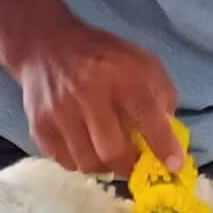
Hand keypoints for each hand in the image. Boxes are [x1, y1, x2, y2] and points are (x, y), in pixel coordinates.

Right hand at [14, 18, 182, 173]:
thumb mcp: (139, 60)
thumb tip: (169, 132)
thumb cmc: (100, 56)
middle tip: (136, 165)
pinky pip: (64, 161)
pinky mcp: (40, 125)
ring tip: (109, 156)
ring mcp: (60, 111)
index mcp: (119, 73)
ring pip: (87, 161)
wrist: (45, 46)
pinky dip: (80, 163)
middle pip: (113, 149)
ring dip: (105, 166)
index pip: (145, 113)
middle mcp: (88, 93)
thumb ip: (160, 92)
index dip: (162, 144)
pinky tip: (86, 149)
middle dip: (130, 166)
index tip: (173, 165)